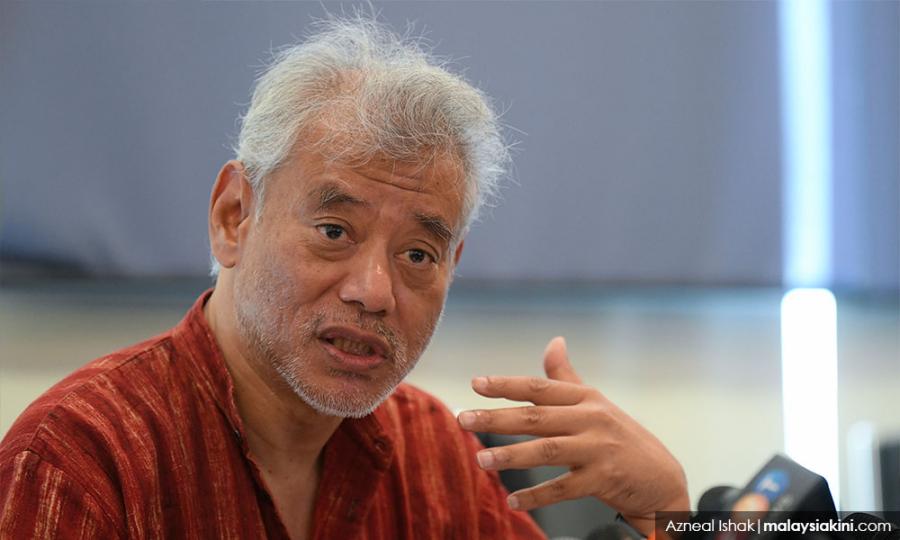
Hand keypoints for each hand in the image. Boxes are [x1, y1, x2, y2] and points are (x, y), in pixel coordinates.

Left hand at [457, 337, 688, 536]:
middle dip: (497, 418)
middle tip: (463, 420)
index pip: (539, 388)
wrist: (662, 478)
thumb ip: (566, 377)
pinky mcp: (605, 479)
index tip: (475, 384)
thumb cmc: (619, 437)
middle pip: (536, 416)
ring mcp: (599, 449)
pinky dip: (538, 496)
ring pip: (547, 450)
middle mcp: (592, 419)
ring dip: (511, 456)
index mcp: (585, 398)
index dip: (507, 384)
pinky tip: (513, 500)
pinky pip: (564, 488)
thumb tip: (553, 340)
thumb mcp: (595, 403)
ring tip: (480, 460)